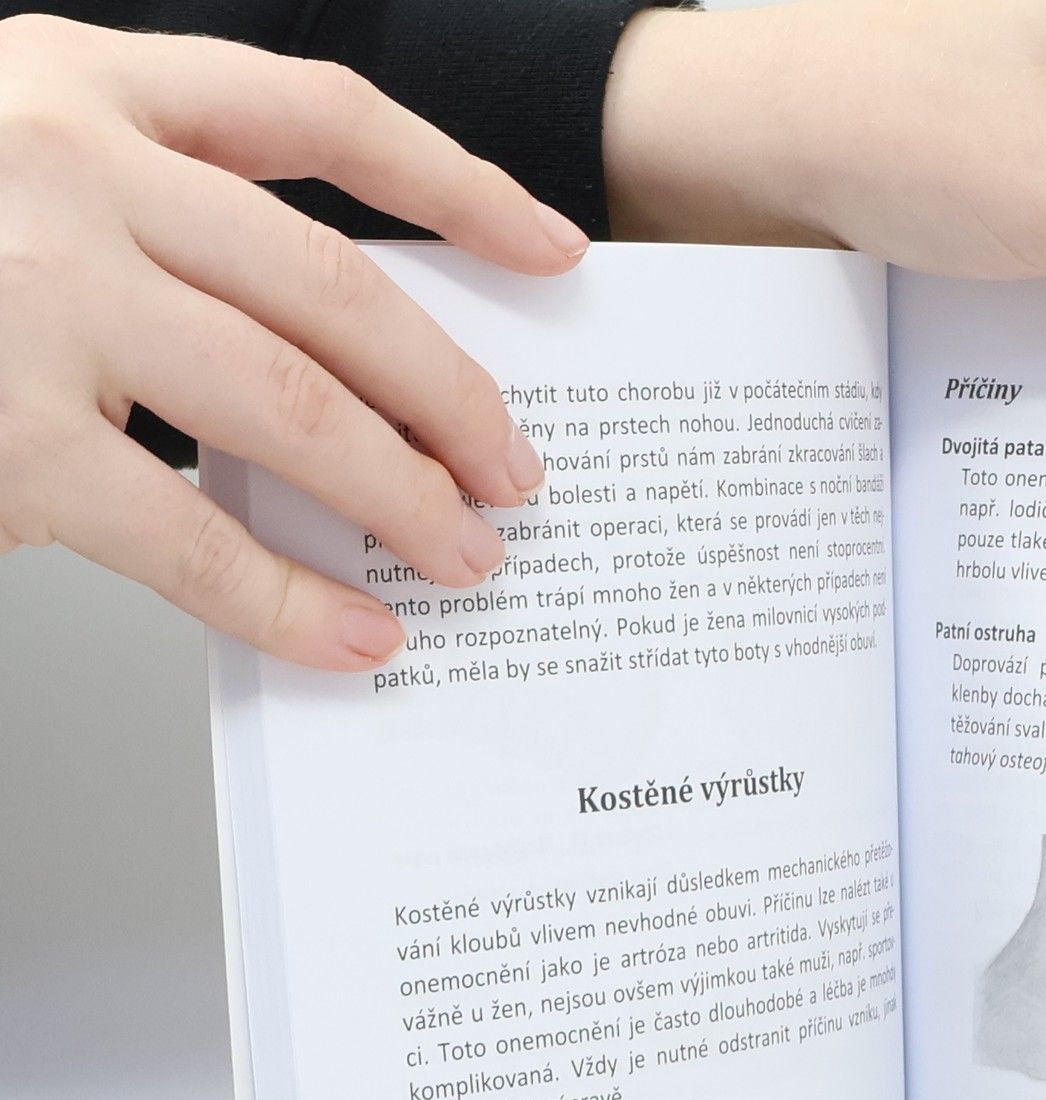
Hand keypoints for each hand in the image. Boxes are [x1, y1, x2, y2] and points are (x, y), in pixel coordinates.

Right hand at [0, 14, 589, 669]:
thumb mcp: (12, 162)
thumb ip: (157, 220)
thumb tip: (332, 353)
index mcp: (83, 82)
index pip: (322, 112)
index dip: (459, 183)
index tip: (553, 249)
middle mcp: (70, 166)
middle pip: (339, 289)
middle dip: (454, 395)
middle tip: (514, 473)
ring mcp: (36, 295)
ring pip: (295, 407)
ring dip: (405, 497)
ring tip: (467, 558)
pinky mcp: (5, 430)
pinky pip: (193, 535)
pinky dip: (290, 598)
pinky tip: (355, 633)